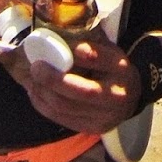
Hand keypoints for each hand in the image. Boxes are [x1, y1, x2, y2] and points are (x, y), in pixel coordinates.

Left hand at [22, 30, 140, 133]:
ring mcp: (104, 116)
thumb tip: (58, 33)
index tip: (60, 45)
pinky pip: (61, 118)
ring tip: (31, 80)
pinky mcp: (90, 128)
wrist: (130, 100)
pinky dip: (43, 105)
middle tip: (36, 67)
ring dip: (43, 93)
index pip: (99, 59)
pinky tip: (36, 93)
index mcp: (121, 70)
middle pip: (82, 91)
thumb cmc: (112, 70)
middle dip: (54, 79)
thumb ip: (90, 45)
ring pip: (66, 107)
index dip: (78, 53)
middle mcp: (116, 95)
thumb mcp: (110, 52)